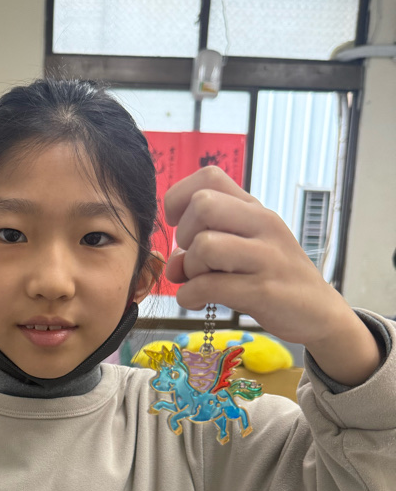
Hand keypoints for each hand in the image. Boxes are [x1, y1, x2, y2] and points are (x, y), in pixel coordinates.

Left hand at [163, 167, 382, 385]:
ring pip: (204, 245)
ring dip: (190, 268)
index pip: (210, 176)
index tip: (177, 224)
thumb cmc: (273, 278)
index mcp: (255, 209)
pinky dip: (190, 296)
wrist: (319, 313)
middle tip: (194, 257)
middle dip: (184, 234)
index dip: (179, 198)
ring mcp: (267, 256)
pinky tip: (197, 301)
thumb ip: (202, 249)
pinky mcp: (264, 291)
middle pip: (203, 204)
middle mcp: (263, 224)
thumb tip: (171, 265)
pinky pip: (209, 286)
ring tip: (199, 281)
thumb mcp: (242, 252)